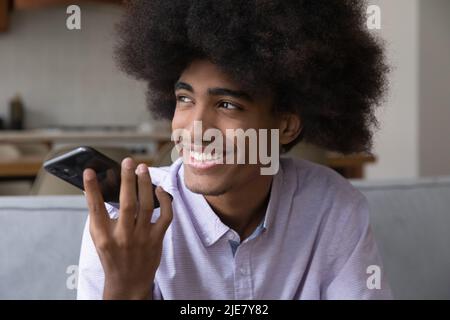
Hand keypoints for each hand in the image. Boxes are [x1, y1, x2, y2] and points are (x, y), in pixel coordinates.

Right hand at [83, 157, 172, 299]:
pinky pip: (165, 216)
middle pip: (126, 204)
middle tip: (128, 161)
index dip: (91, 189)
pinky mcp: (157, 240)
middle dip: (127, 180)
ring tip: (143, 168)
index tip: (89, 171)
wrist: (128, 282)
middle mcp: (122, 236)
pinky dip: (165, 201)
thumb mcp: (99, 237)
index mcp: (103, 236)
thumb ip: (100, 215)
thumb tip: (101, 186)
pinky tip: (159, 189)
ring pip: (146, 206)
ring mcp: (141, 238)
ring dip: (145, 184)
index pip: (95, 208)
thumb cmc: (112, 255)